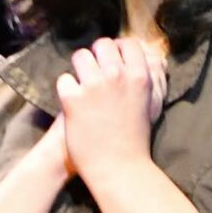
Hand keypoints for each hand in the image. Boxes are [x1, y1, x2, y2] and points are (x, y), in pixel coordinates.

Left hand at [54, 36, 166, 187]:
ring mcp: (94, 85)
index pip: (126, 43)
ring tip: (81, 88)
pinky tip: (71, 105)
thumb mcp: (147, 104)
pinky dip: (65, 91)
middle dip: (95, 56)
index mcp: (139, 76)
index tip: (111, 59)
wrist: (119, 169)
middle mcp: (117, 75)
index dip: (116, 49)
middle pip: (101, 44)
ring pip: (80, 57)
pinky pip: (64, 80)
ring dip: (79, 70)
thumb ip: (141, 80)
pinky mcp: (73, 99)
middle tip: (93, 74)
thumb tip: (136, 61)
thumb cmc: (134, 141)